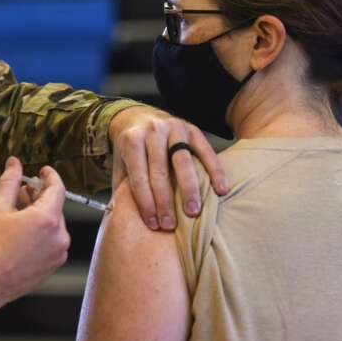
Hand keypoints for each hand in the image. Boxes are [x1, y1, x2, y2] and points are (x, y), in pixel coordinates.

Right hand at [0, 157, 69, 319]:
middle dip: (40, 197)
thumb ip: (10, 183)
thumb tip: (14, 163)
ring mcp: (57, 254)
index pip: (58, 189)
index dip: (50, 176)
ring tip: (19, 211)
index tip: (42, 171)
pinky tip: (22, 232)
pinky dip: (41, 232)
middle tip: (23, 191)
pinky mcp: (52, 267)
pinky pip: (51, 242)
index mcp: (48, 219)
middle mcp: (59, 237)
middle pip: (55, 207)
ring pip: (53, 225)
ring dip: (40, 215)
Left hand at [109, 106, 227, 230]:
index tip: (153, 224)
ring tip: (193, 212)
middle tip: (170, 224)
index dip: (145, 202)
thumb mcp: (120, 163)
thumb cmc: (131, 149)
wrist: (139, 116)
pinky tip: (221, 190)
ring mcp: (174, 128)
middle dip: (165, 201)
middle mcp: (153, 131)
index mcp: (132, 140)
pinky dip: (215, 171)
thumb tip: (123, 219)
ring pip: (183, 161)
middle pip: (160, 171)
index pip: (139, 176)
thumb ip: (122, 186)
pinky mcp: (193, 129)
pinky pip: (206, 151)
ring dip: (189, 189)